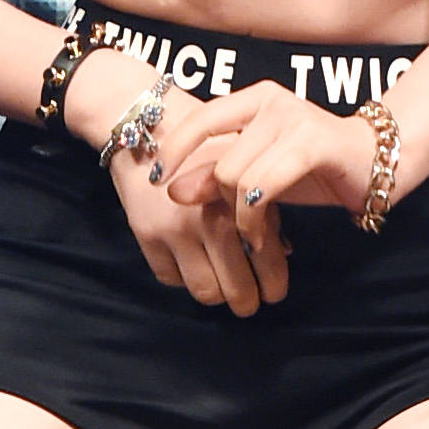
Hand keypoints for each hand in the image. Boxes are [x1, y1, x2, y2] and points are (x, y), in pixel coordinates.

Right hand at [63, 55, 285, 316]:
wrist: (148, 128)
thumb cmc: (206, 144)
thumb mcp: (243, 171)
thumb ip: (263, 207)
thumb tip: (281, 253)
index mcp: (236, 201)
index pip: (265, 260)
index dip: (274, 283)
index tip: (275, 291)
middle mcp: (205, 221)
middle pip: (236, 288)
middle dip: (249, 300)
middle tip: (252, 301)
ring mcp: (173, 232)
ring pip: (204, 292)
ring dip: (218, 294)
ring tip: (225, 287)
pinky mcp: (146, 237)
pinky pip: (171, 278)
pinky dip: (184, 276)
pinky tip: (194, 262)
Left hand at [162, 80, 378, 249]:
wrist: (375, 162)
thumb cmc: (312, 167)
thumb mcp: (257, 171)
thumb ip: (215, 175)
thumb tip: (171, 189)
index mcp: (254, 98)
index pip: (200, 118)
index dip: (173, 149)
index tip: (154, 179)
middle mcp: (271, 100)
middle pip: (219, 161)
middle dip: (220, 202)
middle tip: (235, 227)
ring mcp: (293, 118)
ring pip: (237, 177)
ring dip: (239, 218)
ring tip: (251, 234)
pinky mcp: (312, 143)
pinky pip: (264, 185)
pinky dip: (255, 216)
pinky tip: (261, 234)